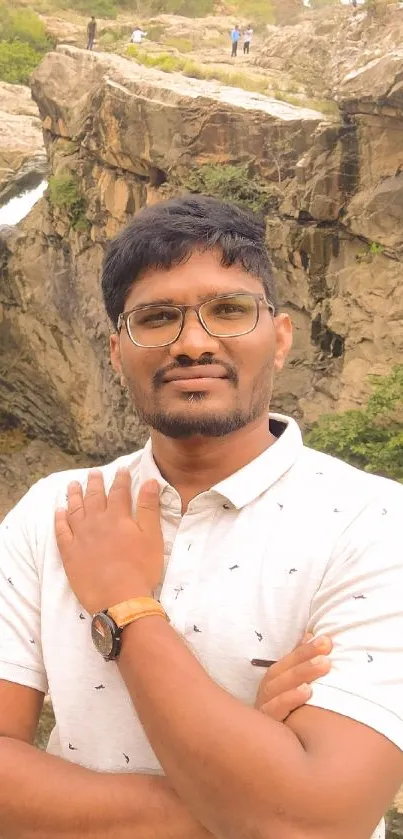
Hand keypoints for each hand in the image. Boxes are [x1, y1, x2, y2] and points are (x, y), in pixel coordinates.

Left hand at [55, 469, 162, 614]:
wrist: (119, 599)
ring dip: (74, 495)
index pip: (119, 492)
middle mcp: (96, 522)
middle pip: (94, 497)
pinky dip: (59, 519)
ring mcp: (80, 537)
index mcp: (117, 517)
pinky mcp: (69, 553)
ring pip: (74, 510)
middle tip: (93, 473)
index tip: (121, 469)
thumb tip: (149, 481)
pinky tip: (58, 511)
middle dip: (94, 483)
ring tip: (72, 485)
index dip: (121, 479)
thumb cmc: (141, 568)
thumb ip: (149, 508)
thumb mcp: (152, 537)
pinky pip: (61, 531)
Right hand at [255, 633, 331, 720]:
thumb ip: (300, 661)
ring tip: (322, 665)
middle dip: (305, 658)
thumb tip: (310, 635)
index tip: (326, 641)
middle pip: (282, 671)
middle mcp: (266, 690)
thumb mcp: (293, 686)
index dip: (306, 649)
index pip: (289, 660)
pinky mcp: (265, 724)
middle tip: (328, 652)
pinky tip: (306, 692)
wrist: (265, 751)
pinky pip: (274, 710)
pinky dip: (289, 699)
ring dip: (300, 674)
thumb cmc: (286, 713)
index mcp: (274, 679)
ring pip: (278, 687)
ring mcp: (263, 707)